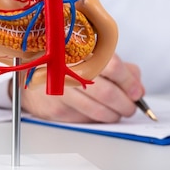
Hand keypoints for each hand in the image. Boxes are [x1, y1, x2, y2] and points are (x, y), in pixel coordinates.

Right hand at [18, 54, 144, 122]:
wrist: (31, 73)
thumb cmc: (68, 63)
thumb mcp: (96, 57)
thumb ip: (122, 69)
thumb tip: (137, 86)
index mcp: (82, 50)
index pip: (112, 66)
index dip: (128, 82)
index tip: (136, 92)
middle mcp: (69, 69)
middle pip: (107, 92)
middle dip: (125, 104)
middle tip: (131, 107)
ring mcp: (60, 90)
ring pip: (96, 110)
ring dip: (113, 114)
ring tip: (119, 112)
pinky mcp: (55, 108)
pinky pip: (84, 118)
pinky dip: (97, 119)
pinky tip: (100, 114)